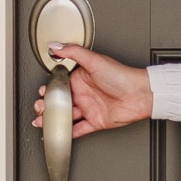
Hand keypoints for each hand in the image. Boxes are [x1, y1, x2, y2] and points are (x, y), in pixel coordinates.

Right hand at [31, 43, 152, 136]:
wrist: (141, 94)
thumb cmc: (122, 75)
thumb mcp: (95, 60)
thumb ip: (73, 52)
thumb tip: (55, 46)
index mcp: (81, 78)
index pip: (59, 85)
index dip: (48, 89)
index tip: (40, 93)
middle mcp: (84, 93)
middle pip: (60, 102)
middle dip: (47, 106)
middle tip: (40, 108)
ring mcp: (89, 108)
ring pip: (66, 116)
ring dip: (53, 119)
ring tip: (42, 121)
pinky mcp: (96, 121)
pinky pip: (79, 129)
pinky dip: (68, 132)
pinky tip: (59, 134)